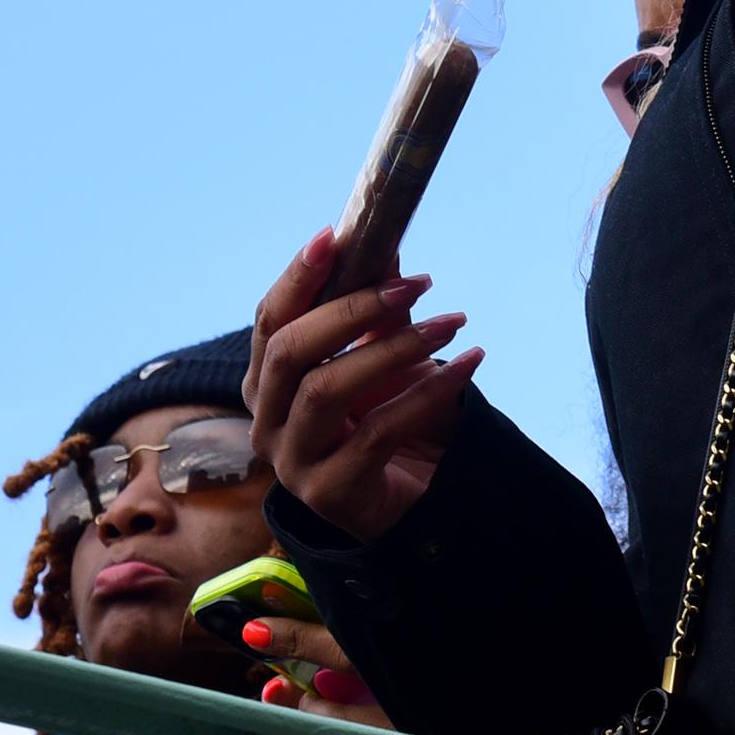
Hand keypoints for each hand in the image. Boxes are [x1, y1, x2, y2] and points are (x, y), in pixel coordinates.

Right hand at [246, 228, 480, 543]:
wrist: (411, 499)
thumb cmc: (385, 419)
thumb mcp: (381, 356)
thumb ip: (376, 308)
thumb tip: (386, 242)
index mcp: (268, 382)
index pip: (269, 320)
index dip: (298, 276)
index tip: (334, 235)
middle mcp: (267, 421)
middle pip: (290, 352)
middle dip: (353, 309)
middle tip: (417, 283)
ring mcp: (293, 461)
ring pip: (328, 390)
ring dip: (396, 347)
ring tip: (452, 321)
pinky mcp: (330, 493)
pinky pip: (378, 432)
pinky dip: (428, 392)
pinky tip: (467, 363)